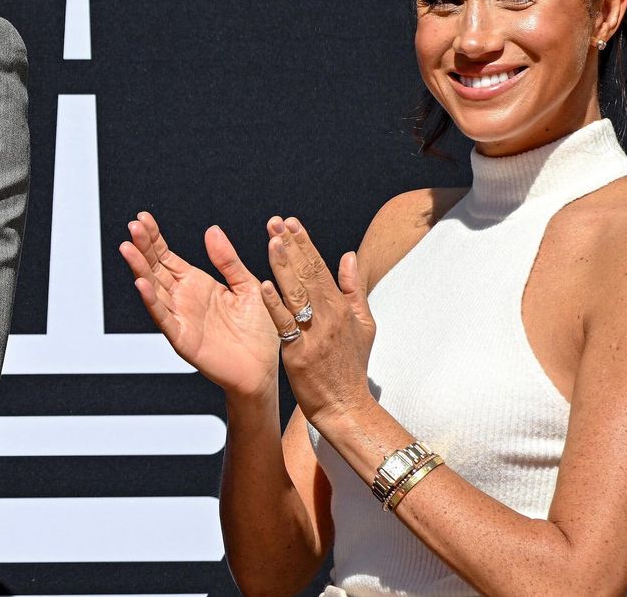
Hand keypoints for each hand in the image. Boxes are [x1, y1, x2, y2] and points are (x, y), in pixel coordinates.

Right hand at [119, 212, 284, 397]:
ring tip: (128, 248)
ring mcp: (180, 318)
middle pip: (156, 268)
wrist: (263, 369)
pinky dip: (152, 301)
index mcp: (197, 284)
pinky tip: (141, 283)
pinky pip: (164, 318)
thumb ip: (228, 261)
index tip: (143, 218)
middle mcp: (183, 299)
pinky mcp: (183, 339)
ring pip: (154, 289)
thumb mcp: (246, 285)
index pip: (168, 256)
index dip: (155, 238)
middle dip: (143, 247)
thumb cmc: (257, 331)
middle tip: (133, 226)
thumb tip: (211, 230)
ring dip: (140, 269)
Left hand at [264, 216, 375, 426]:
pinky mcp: (299, 352)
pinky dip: (275, 304)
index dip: (304, 243)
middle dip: (291, 245)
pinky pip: (285, 324)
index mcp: (341, 307)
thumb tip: (348, 255)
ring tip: (272, 242)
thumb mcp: (363, 324)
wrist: (347, 405)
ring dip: (283, 266)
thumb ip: (353, 288)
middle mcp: (329, 315)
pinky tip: (263, 286)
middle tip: (275, 222)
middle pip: (307, 274)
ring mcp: (314, 333)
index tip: (290, 222)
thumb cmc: (351, 366)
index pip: (320, 267)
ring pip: (296, 293)